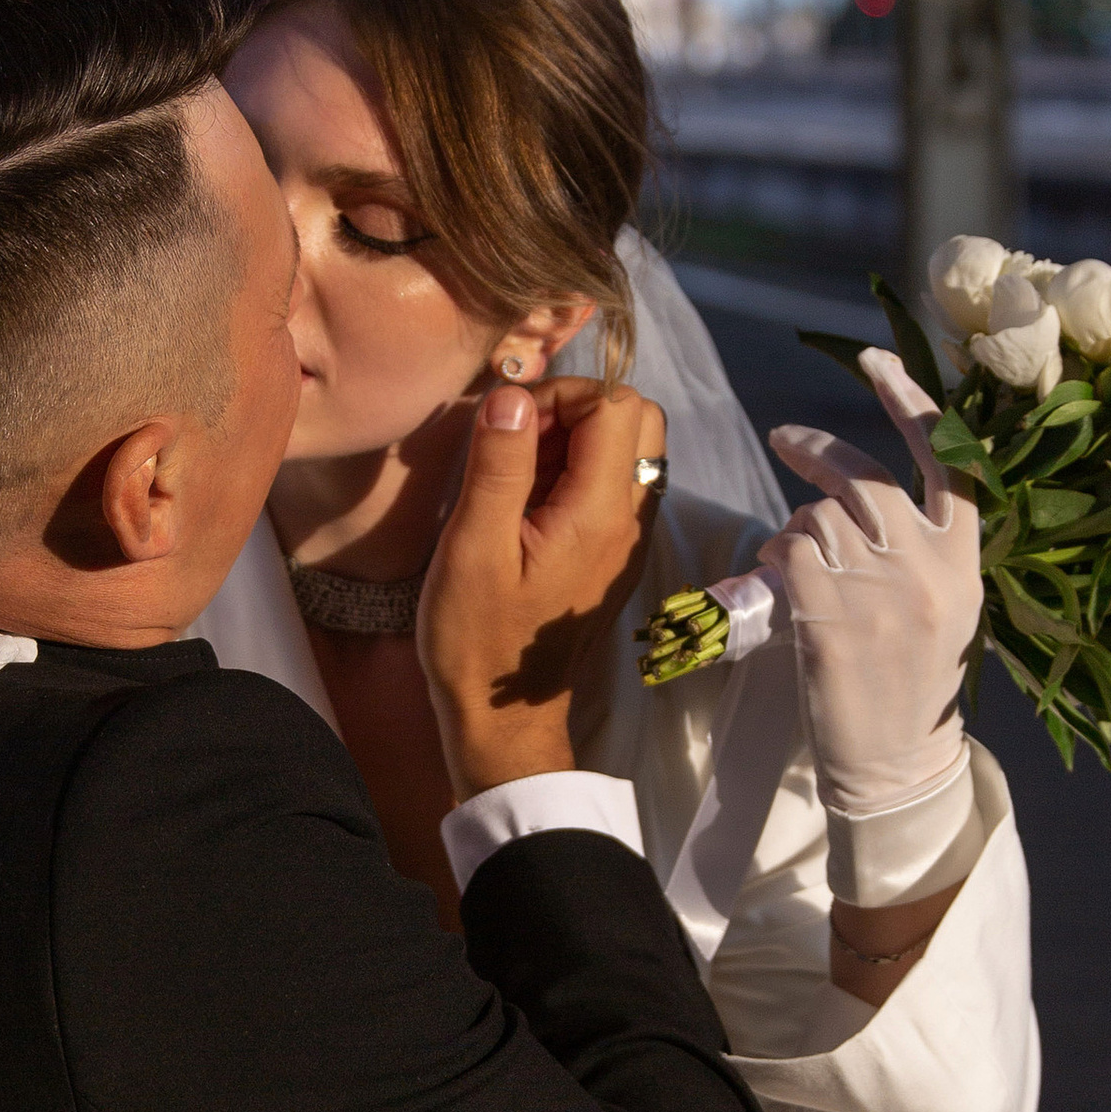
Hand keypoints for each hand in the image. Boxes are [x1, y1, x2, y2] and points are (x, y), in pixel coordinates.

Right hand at [417, 377, 666, 799]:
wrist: (504, 716)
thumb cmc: (478, 639)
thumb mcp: (472, 548)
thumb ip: (499, 466)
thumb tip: (514, 394)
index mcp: (600, 514)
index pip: (616, 405)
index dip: (563, 396)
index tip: (511, 425)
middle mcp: (630, 521)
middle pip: (638, 418)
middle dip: (578, 409)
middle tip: (518, 441)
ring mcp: (627, 539)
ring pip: (628, 449)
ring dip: (575, 440)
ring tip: (517, 473)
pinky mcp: (613, 553)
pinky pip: (612, 485)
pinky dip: (577, 472)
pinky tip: (528, 502)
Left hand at [759, 350, 979, 818]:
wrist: (896, 761)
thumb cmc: (910, 684)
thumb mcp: (943, 605)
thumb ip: (917, 548)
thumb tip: (857, 499)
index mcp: (962, 556)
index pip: (944, 459)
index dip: (909, 403)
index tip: (876, 362)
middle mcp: (927, 563)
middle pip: (864, 477)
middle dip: (814, 450)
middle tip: (782, 438)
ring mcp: (879, 587)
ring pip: (818, 516)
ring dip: (794, 530)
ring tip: (796, 568)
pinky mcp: (832, 612)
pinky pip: (788, 550)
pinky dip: (772, 559)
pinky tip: (777, 584)